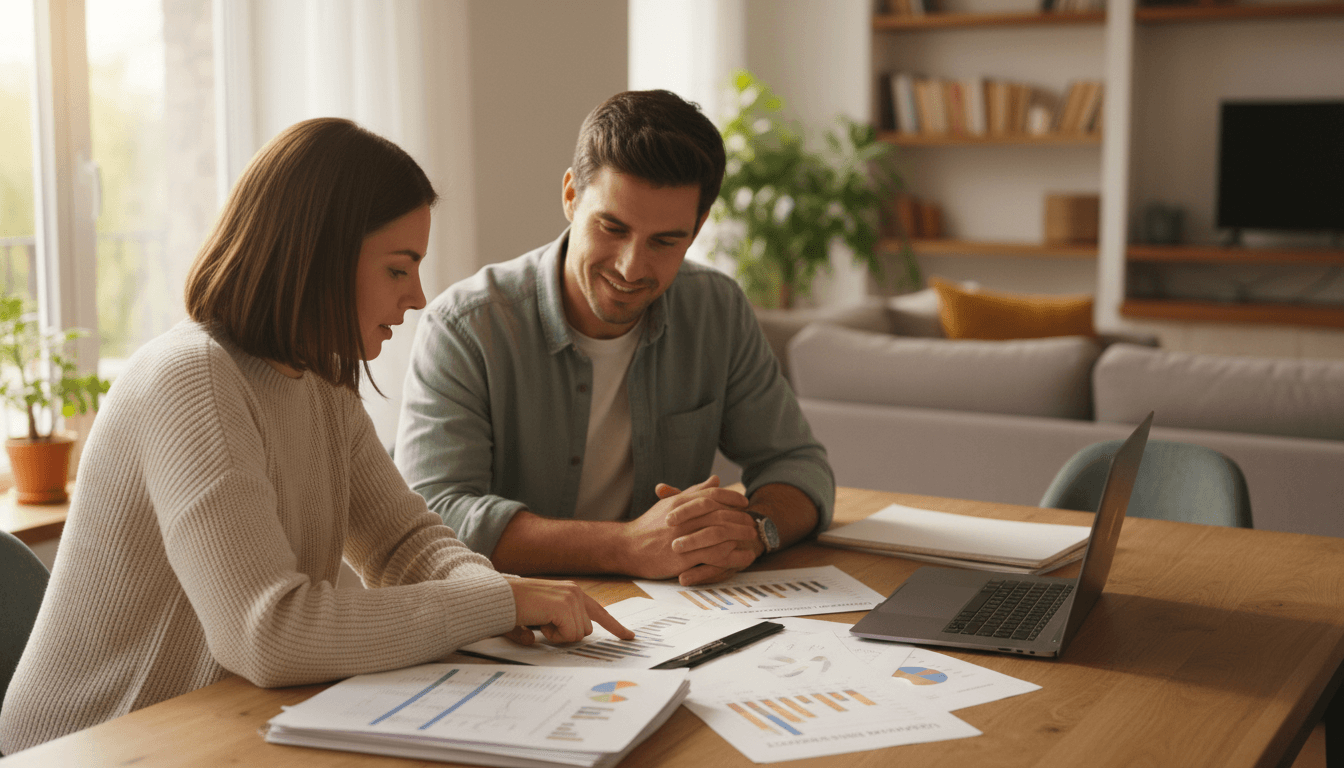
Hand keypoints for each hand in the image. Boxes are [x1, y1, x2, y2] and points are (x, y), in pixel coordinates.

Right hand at [503, 577, 633, 644]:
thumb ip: (538, 629)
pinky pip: (569, 635)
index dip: (615, 626)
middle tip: (543, 623)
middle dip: (565, 634)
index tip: (629, 637)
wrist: (497, 598)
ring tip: (539, 620)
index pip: (598, 612)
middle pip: (586, 630)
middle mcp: (575, 592)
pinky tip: (540, 621)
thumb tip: (534, 641)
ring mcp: (572, 598)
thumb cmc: (510, 608)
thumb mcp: (531, 618)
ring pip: (578, 635)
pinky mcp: (566, 607)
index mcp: (571, 592)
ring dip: (558, 635)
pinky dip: (554, 635)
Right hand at [615, 476, 757, 580]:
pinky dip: (728, 555)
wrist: (626, 547)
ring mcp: (683, 537)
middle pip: (720, 513)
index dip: (731, 498)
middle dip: (739, 518)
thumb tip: (715, 480)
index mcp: (680, 502)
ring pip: (719, 533)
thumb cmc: (648, 526)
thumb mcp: (670, 504)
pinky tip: (739, 556)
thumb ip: (694, 492)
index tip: (744, 503)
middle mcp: (683, 517)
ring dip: (738, 536)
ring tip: (750, 538)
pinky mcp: (682, 557)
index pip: (712, 496)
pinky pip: (711, 555)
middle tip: (752, 522)